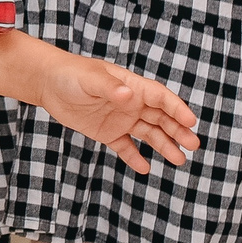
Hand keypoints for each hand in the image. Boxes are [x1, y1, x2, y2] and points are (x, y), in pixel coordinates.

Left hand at [32, 47, 199, 175]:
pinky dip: (134, 157)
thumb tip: (129, 95)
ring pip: (148, 134)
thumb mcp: (90, 79)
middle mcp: (131, 103)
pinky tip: (145, 168)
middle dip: (178, 131)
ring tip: (179, 160)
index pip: (160, 98)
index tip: (191, 122)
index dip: (176, 109)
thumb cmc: (71, 74)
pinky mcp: (107, 133)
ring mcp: (120, 119)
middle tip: (194, 146)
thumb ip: (109, 88)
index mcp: (132, 86)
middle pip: (161, 118)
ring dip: (164, 145)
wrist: (48, 83)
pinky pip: (125, 147)